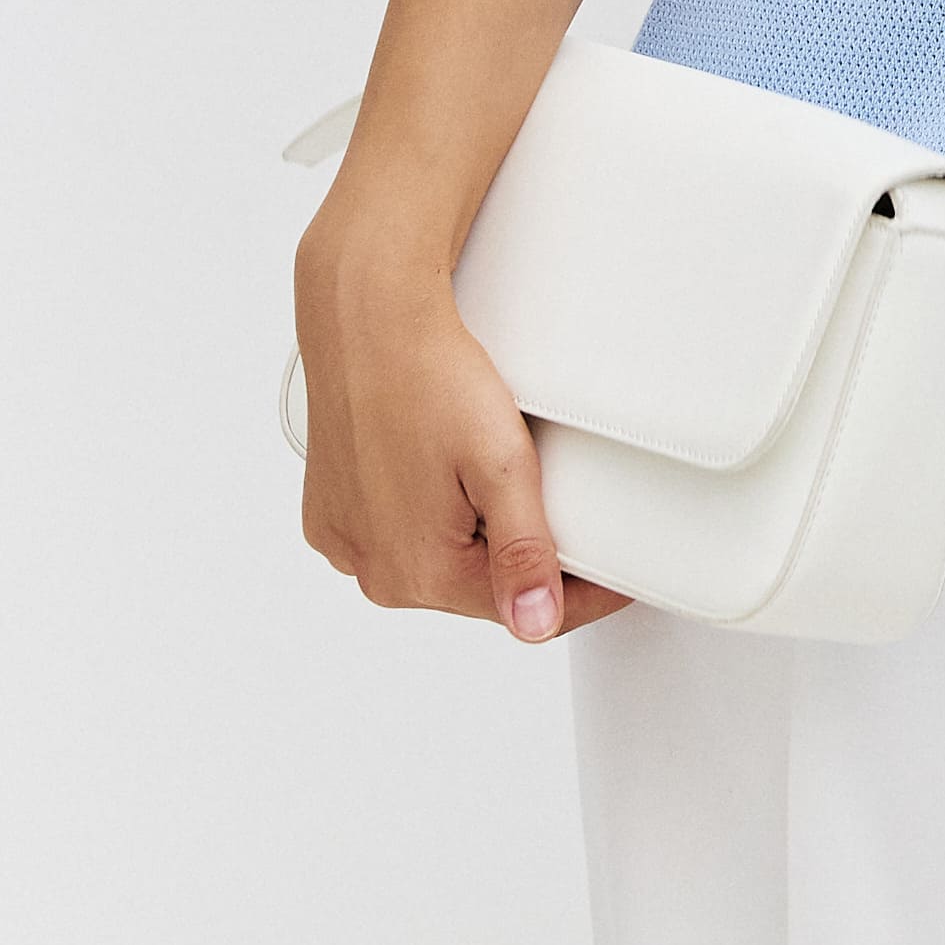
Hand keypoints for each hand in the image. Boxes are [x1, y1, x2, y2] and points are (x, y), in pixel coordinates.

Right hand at [294, 198, 625, 640]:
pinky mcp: (330, 514)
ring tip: (492, 474)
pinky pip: (394, 532)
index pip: (522, 608)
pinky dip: (427, 515)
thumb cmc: (430, 378)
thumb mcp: (501, 465)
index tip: (614, 575)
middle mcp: (373, 570)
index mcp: (419, 572)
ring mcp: (346, 542)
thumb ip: (523, 551)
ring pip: (436, 559)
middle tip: (553, 502)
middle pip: (476, 587)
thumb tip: (536, 624)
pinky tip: (442, 472)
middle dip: (522, 557)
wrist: (368, 319)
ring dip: (472, 536)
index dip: (579, 592)